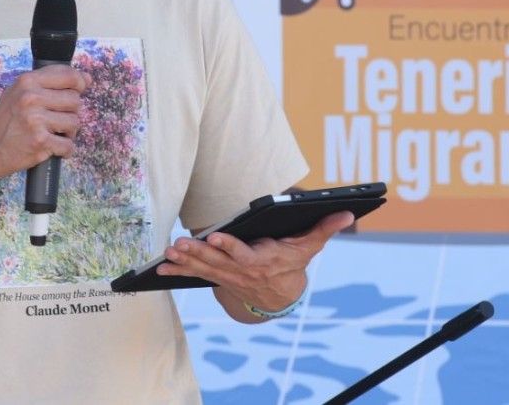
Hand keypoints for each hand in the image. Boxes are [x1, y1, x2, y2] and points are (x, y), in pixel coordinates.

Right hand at [0, 65, 90, 182]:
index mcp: (27, 81)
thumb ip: (50, 83)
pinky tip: (52, 147)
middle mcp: (31, 98)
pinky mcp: (40, 142)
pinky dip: (64, 150)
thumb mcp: (19, 92)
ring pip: (74, 122)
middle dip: (71, 112)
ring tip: (52, 133)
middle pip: (75, 100)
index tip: (78, 90)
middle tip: (56, 119)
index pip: (68, 75)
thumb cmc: (5, 120)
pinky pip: (68, 145)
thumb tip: (86, 79)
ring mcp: (36, 121)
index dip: (79, 83)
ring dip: (68, 132)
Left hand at [157, 210, 354, 316]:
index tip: (215, 237)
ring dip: (184, 262)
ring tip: (168, 252)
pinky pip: (194, 275)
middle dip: (196, 253)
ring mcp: (227, 276)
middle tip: (179, 244)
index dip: (228, 246)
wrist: (279, 296)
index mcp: (263, 261)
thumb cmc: (292, 262)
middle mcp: (242, 271)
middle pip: (217, 262)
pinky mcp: (217, 278)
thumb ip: (325, 228)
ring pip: (202, 268)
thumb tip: (348, 213)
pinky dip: (177, 272)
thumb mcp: (309, 246)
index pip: (244, 254)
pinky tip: (160, 268)